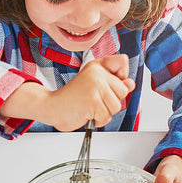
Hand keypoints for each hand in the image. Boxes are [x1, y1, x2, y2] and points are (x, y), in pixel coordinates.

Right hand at [0, 54, 134, 130]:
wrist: (51, 107)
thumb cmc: (71, 98)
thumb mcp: (92, 84)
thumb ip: (113, 82)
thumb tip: (130, 83)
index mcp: (97, 66)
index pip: (123, 62)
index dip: (121, 76)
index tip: (107, 84)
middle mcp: (97, 73)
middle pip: (123, 91)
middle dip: (111, 101)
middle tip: (92, 100)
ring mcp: (96, 86)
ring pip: (116, 106)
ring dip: (104, 113)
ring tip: (89, 108)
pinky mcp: (93, 101)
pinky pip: (106, 116)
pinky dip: (97, 120)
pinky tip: (85, 114)